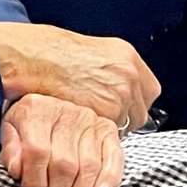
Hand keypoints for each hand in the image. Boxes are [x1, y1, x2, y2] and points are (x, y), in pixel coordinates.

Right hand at [0, 21, 160, 130]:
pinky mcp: (109, 112)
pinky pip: (112, 133)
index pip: (150, 90)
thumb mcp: (93, 52)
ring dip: (112, 125)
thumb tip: (123, 88)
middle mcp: (129, 73)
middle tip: (102, 115)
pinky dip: (99, 133)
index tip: (123, 105)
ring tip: (88, 119)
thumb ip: (113, 70)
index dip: (135, 101)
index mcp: (127, 55)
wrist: (36, 59)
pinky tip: (82, 123)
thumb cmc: (55, 54)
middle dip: (125, 116)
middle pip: (142, 110)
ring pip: (128, 124)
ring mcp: (121, 93)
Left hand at [0, 93, 122, 186]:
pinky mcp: (107, 129)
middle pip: (64, 164)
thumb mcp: (10, 130)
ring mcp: (89, 120)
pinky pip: (113, 155)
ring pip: (88, 166)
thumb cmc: (28, 124)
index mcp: (35, 111)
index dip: (34, 183)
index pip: (37, 152)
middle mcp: (65, 112)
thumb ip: (10, 150)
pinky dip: (110, 176)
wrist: (53, 104)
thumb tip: (16, 170)